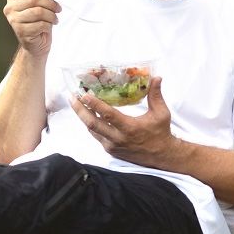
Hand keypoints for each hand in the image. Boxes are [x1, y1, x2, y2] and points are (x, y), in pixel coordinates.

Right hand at [3, 0, 61, 57]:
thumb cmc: (38, 20)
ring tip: (55, 18)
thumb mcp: (40, 2)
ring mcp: (13, 21)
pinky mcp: (21, 32)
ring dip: (51, 15)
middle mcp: (9, 9)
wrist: (37, 43)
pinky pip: (40, 24)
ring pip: (38, 12)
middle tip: (58, 8)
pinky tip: (50, 26)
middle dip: (50, 3)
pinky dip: (49, 25)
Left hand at [69, 77, 183, 168]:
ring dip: (82, 116)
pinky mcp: (110, 150)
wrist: (161, 156)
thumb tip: (156, 77)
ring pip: (92, 130)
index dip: (94, 104)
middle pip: (92, 123)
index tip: (84, 94)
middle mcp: (118, 138)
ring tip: (76, 102)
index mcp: (129, 128)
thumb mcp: (161, 113)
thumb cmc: (160, 133)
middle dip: (80, 109)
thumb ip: (156, 95)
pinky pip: (96, 135)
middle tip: (72, 97)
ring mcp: (112, 145)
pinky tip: (87, 114)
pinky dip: (91, 124)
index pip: (108, 114)